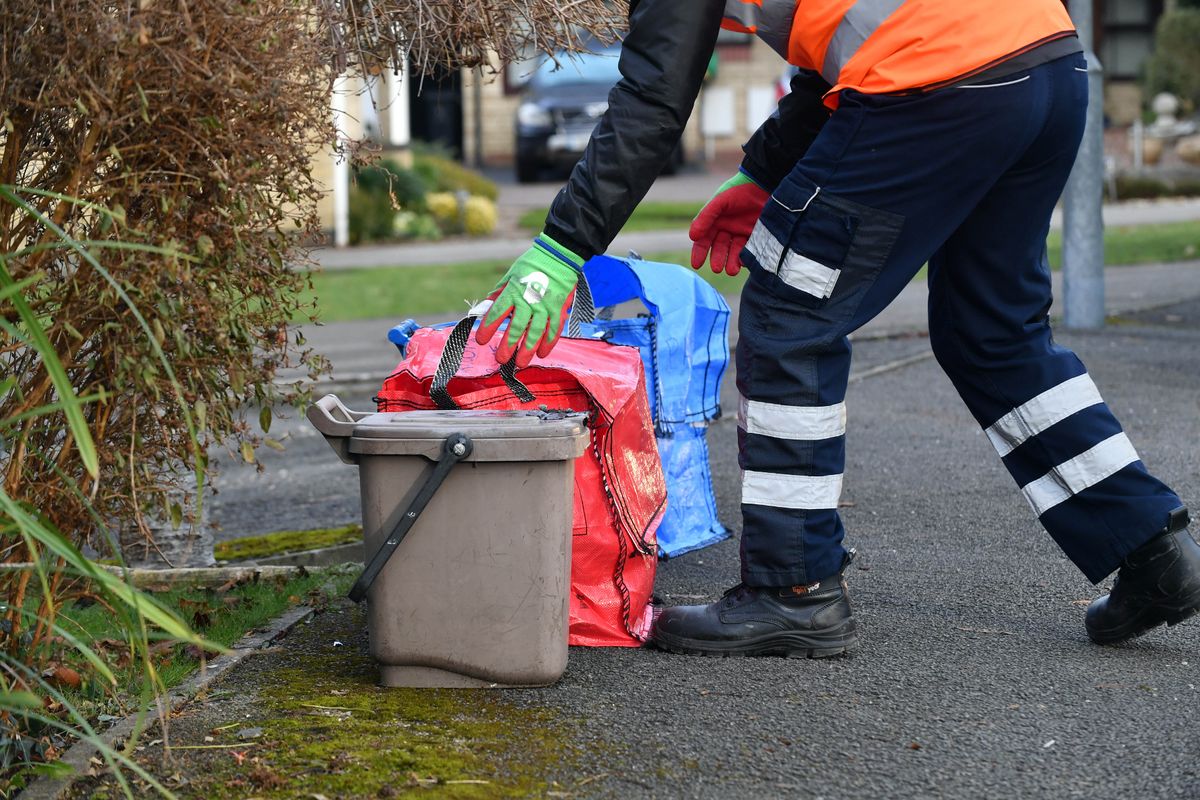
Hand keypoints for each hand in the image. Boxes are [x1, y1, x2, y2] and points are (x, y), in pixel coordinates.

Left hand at [474, 234, 581, 367]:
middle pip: (516, 328)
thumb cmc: (533, 263)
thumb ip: (500, 291)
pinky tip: (542, 353)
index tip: (481, 340)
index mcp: (514, 291)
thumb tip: (488, 303)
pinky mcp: (559, 309)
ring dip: (527, 349)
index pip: (497, 313)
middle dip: (507, 345)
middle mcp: (529, 300)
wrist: (560, 255)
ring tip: (520, 363)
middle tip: (501, 359)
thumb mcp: (512, 274)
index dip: (488, 328)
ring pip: (535, 333)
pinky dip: (548, 343)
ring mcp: (546, 306)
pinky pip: (554, 330)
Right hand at [688, 171, 769, 275]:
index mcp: (714, 222)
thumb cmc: (739, 190)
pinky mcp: (756, 236)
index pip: (704, 241)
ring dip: (731, 262)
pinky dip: (745, 258)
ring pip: (734, 253)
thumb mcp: (719, 201)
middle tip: (717, 269)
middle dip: (717, 259)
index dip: (699, 253)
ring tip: (731, 270)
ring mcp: (741, 234)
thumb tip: (692, 236)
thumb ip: (706, 217)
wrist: (764, 185)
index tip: (696, 264)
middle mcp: (727, 230)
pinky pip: (749, 250)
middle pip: (719, 249)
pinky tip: (743, 262)